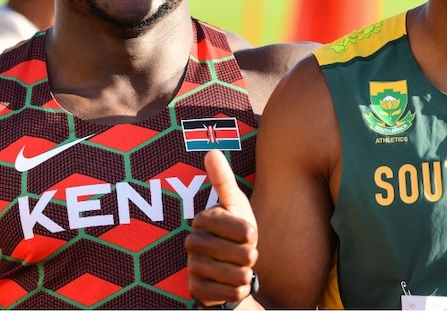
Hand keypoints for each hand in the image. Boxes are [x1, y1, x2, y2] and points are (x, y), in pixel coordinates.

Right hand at [186, 150, 258, 307]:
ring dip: (246, 275)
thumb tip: (211, 151)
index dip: (254, 236)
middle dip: (251, 257)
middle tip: (244, 253)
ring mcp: (192, 267)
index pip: (246, 231)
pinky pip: (228, 294)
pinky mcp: (195, 289)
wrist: (228, 267)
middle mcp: (193, 242)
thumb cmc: (236, 232)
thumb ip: (224, 180)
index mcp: (205, 219)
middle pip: (243, 255)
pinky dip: (237, 292)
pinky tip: (232, 284)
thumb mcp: (236, 205)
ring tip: (240, 268)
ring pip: (237, 276)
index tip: (247, 234)